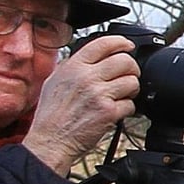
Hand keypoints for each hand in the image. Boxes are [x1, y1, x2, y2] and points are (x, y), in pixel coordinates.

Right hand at [22, 36, 140, 174]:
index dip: (121, 42)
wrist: (51, 141)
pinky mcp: (109, 112)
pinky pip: (130, 104)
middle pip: (125, 61)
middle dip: (131, 68)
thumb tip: (90, 57)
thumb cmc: (51, 116)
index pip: (104, 43)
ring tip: (122, 95)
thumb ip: (72, 66)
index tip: (128, 46)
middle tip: (129, 76)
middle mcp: (86, 77)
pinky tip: (116, 111)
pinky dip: (127, 109)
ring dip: (131, 89)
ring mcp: (99, 94)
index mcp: (73, 67)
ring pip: (132, 82)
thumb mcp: (54, 81)